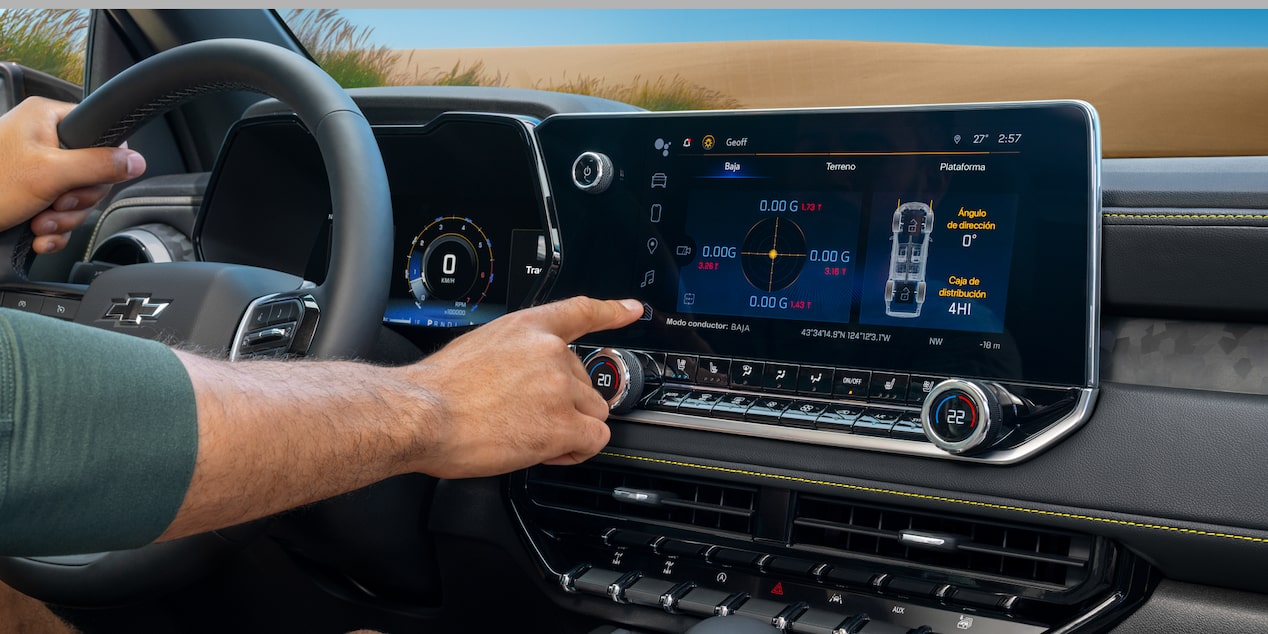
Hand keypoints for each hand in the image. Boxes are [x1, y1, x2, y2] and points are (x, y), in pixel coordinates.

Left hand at [0, 97, 145, 252]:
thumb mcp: (50, 174)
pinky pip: (60, 212)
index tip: (85, 182)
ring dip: (63, 219)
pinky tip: (37, 233)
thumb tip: (136, 160)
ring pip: (76, 197)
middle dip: (76, 201)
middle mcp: (42, 138)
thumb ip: (99, 165)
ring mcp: (36, 168)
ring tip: (39, 221)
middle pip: (92, 172)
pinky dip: (52, 228)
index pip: (101, 135)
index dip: (103, 164)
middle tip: (56, 205)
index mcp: (46, 118)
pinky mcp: (30, 194)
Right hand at [402, 296, 642, 478]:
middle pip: (587, 382)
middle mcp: (550, 352)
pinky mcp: (562, 424)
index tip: (632, 311)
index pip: (580, 312)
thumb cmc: (436, 390)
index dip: (612, 312)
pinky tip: (549, 451)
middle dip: (566, 404)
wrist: (421, 414)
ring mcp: (559, 387)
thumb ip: (513, 356)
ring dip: (570, 428)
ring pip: (593, 413)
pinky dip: (576, 451)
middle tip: (527, 418)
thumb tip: (523, 380)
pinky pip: (594, 441)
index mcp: (527, 329)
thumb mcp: (478, 348)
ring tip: (530, 435)